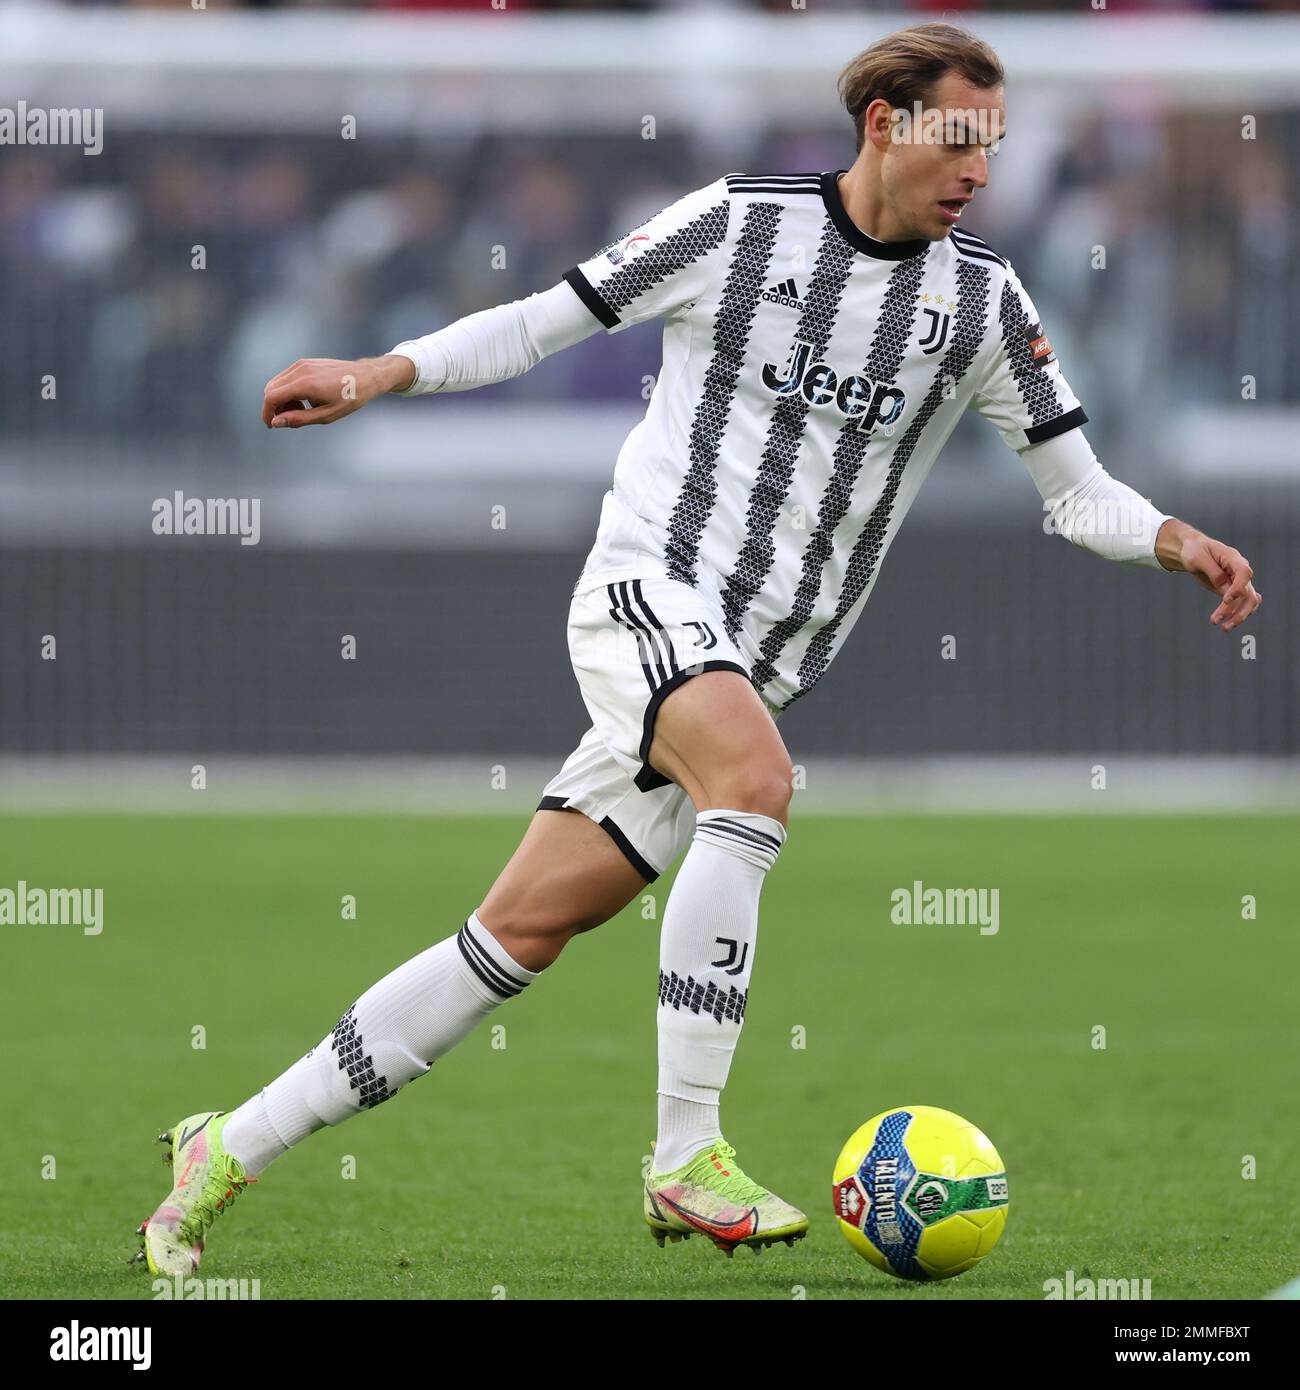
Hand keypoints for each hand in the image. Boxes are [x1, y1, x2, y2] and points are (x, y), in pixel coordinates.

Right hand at [261, 354, 415, 428]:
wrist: (365, 377)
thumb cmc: (349, 398)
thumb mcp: (326, 415)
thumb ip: (299, 419)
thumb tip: (276, 422)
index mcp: (305, 384)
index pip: (271, 397)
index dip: (267, 413)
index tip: (271, 425)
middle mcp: (300, 370)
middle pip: (271, 389)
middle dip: (274, 407)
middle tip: (292, 419)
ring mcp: (301, 364)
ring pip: (277, 383)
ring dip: (282, 399)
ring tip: (302, 409)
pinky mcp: (305, 362)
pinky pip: (286, 377)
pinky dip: (288, 390)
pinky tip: (305, 399)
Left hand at [1155, 520, 1261, 632]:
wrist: (1191, 551)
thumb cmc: (1194, 551)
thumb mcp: (1197, 558)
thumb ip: (1213, 572)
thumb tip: (1224, 588)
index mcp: (1233, 558)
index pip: (1244, 573)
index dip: (1238, 588)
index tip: (1226, 599)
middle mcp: (1239, 571)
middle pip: (1248, 592)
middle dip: (1237, 609)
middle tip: (1218, 621)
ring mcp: (1237, 581)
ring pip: (1247, 602)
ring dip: (1237, 616)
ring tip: (1222, 628)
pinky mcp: (1231, 590)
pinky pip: (1240, 604)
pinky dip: (1236, 614)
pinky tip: (1229, 623)